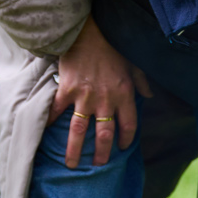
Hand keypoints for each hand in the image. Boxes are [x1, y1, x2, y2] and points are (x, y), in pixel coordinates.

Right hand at [52, 16, 139, 167]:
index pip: (129, 125)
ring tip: (72, 164)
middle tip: (98, 164)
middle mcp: (106, 100)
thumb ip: (142, 82)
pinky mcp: (66, 90)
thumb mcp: (134, 64)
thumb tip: (149, 95)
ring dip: (75, 150)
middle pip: (104, 134)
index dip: (125, 140)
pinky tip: (48, 134)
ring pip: (79, 130)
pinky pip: (57, 112)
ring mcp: (85, 97)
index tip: (121, 149)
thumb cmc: (113, 47)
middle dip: (102, 153)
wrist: (88, 33)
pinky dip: (51, 123)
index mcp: (125, 95)